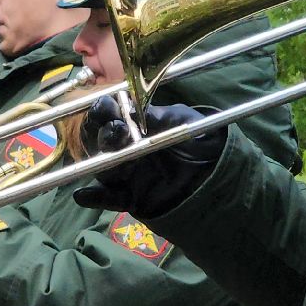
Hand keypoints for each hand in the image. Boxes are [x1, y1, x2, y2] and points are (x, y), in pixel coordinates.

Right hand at [72, 99, 222, 216]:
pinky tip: (83, 196)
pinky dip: (95, 198)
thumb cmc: (203, 142)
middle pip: (99, 139)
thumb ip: (158, 116)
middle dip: (101, 133)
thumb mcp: (184, 121)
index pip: (110, 114)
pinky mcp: (132, 198)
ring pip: (102, 166)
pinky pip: (109, 199)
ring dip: (102, 161)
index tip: (108, 107)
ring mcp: (127, 174)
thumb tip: (131, 110)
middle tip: (117, 131)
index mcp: (136, 125)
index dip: (105, 109)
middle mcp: (126, 148)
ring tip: (113, 159)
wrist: (221, 177)